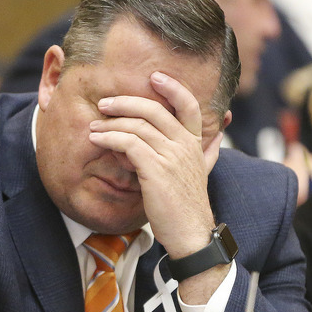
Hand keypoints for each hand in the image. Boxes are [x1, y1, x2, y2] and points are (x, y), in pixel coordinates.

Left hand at [88, 71, 222, 258]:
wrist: (191, 235)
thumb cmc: (188, 207)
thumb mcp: (201, 173)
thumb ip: (206, 151)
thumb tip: (217, 132)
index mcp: (196, 143)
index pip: (189, 105)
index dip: (173, 87)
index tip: (155, 77)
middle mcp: (186, 145)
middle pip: (154, 109)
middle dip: (126, 102)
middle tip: (105, 103)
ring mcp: (171, 156)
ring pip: (138, 125)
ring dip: (111, 123)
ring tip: (94, 127)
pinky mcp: (156, 169)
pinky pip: (129, 143)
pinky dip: (110, 138)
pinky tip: (98, 140)